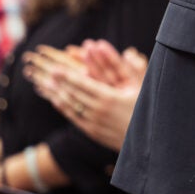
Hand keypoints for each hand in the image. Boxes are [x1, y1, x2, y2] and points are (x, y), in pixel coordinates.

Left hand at [23, 43, 146, 150]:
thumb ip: (134, 70)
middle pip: (74, 93)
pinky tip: (56, 100)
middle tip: (50, 71)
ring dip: (58, 93)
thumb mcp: (142, 89)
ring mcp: (94, 122)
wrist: (146, 142)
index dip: (68, 75)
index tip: (57, 67)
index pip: (84, 84)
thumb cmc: (147, 111)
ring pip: (72, 105)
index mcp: (110, 97)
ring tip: (47, 83)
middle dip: (61, 81)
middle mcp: (99, 110)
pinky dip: (63, 107)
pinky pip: (74, 117)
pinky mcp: (93, 131)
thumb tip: (130, 52)